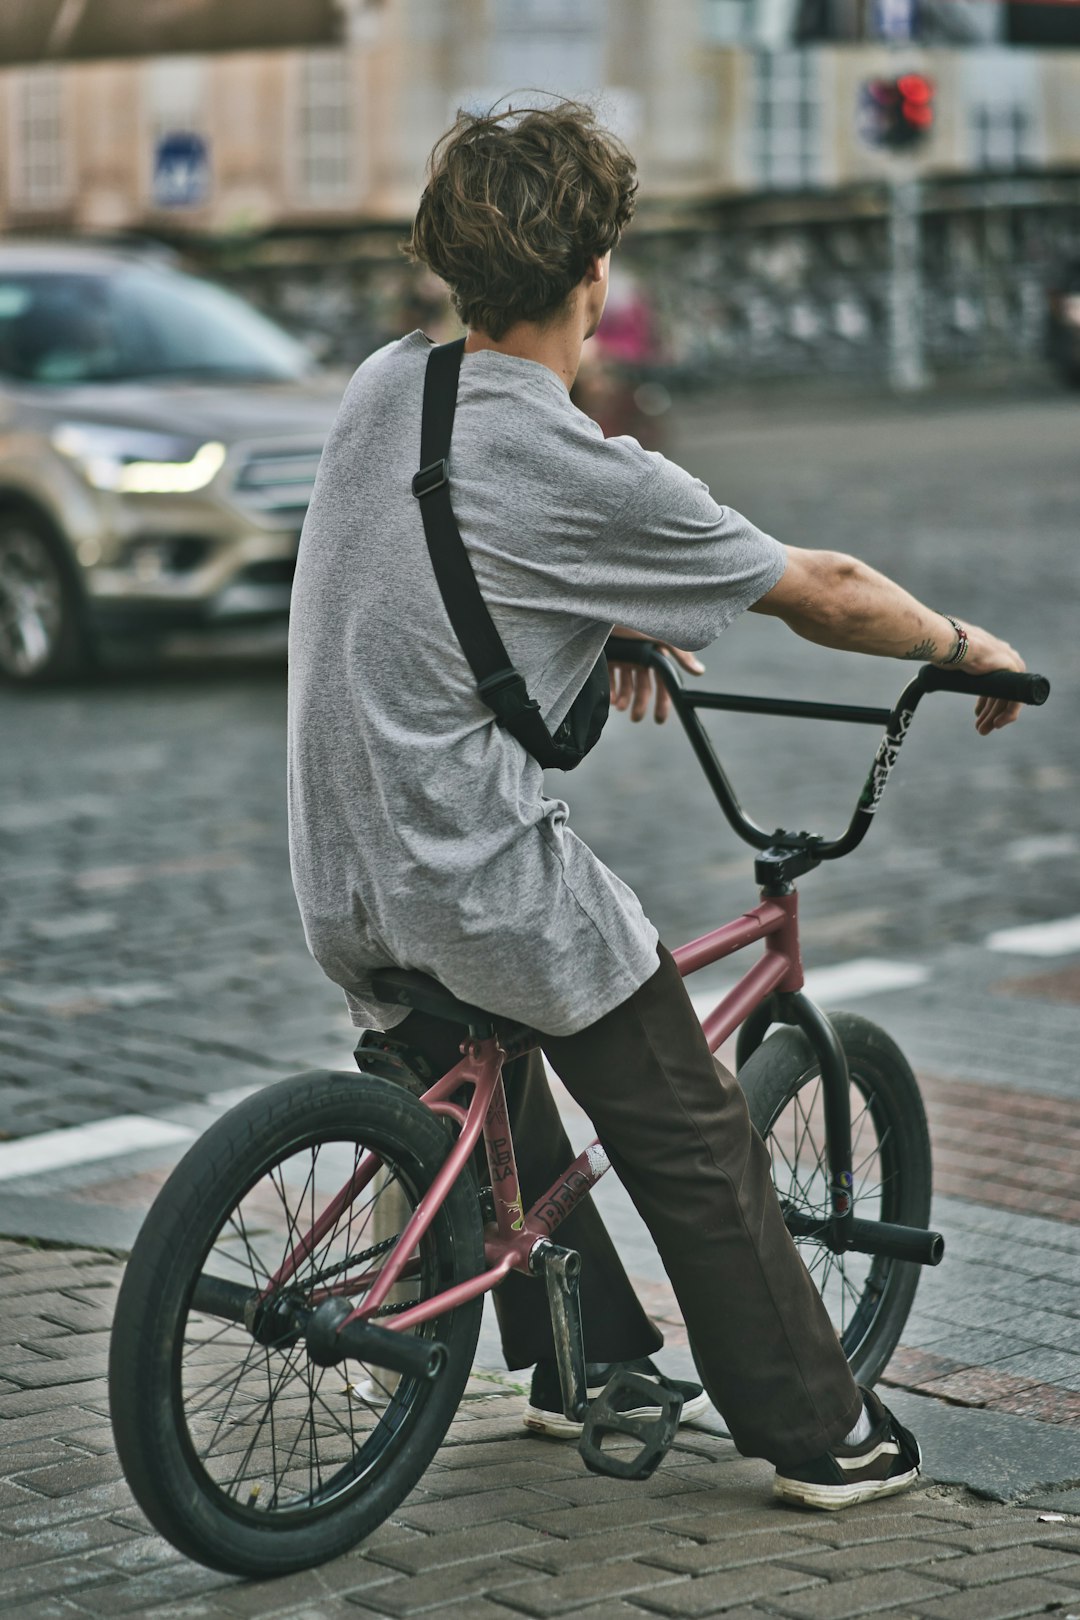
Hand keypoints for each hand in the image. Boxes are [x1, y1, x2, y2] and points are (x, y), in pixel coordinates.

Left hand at [608, 627, 704, 722]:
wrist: (602, 609)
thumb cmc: (632, 618)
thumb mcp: (659, 635)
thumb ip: (680, 654)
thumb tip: (700, 672)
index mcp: (654, 653)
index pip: (662, 682)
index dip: (662, 701)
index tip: (660, 719)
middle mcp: (639, 657)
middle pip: (643, 687)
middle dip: (640, 705)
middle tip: (636, 719)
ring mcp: (622, 658)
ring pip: (625, 686)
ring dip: (624, 700)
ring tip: (621, 707)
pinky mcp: (607, 658)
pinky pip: (609, 679)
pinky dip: (610, 691)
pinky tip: (610, 700)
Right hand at [942, 620, 1025, 736]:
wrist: (956, 643)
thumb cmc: (948, 648)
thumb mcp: (953, 660)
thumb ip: (953, 664)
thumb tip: (934, 669)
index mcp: (992, 653)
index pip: (993, 682)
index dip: (985, 701)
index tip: (977, 713)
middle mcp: (1005, 658)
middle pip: (999, 693)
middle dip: (989, 713)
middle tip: (980, 728)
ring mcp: (1012, 665)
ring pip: (1006, 699)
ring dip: (995, 717)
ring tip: (983, 730)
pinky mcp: (1015, 673)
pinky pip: (1015, 700)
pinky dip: (1008, 714)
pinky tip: (997, 724)